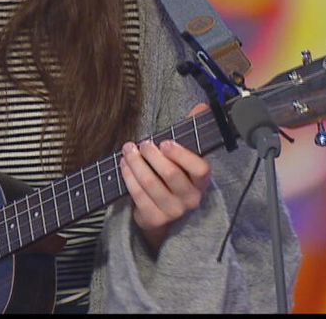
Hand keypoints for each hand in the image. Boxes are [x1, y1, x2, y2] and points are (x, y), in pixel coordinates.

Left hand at [119, 103, 212, 251]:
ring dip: (136, 163)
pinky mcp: (154, 219)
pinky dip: (128, 176)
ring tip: (128, 150)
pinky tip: (124, 164)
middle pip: (170, 174)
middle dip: (152, 155)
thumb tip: (201, 106)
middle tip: (142, 143)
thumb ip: (191, 132)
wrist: (166, 216)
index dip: (182, 155)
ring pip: (150, 183)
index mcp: (202, 182)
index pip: (200, 169)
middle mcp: (191, 199)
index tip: (165, 142)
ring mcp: (173, 211)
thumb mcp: (185, 159)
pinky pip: (138, 194)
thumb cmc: (175, 179)